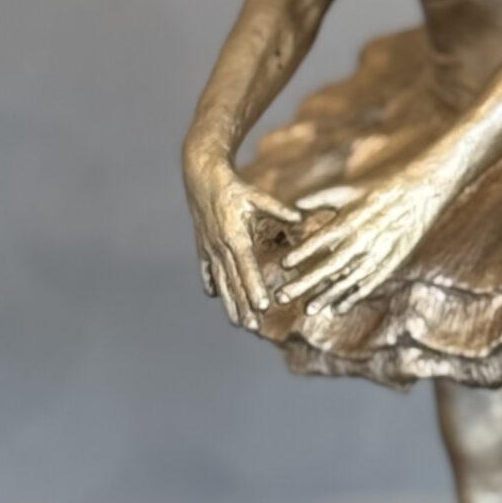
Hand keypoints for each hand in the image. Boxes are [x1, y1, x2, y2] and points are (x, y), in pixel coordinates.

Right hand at [184, 152, 300, 330]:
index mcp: (235, 236)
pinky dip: (211, 283)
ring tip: (238, 323)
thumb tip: (300, 218)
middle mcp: (220, 246)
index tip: (262, 306)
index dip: (253, 287)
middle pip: (233, 282)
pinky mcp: (202, 245)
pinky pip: (206, 269)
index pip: (246, 268)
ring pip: (220, 282)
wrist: (201, 176)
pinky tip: (215, 297)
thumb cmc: (234, 186)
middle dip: (243, 306)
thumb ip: (278, 209)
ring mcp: (209, 248)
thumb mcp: (257, 196)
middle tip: (253, 327)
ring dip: (229, 303)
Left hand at [279, 156, 458, 312]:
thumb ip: (321, 198)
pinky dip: (352, 297)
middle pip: (329, 266)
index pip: (321, 239)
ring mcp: (377, 254)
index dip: (302, 253)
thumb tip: (295, 206)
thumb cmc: (381, 188)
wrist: (421, 193)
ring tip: (308, 310)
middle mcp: (362, 239)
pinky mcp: (390, 262)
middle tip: (283, 297)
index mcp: (350, 219)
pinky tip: (337, 310)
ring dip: (327, 296)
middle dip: (305, 283)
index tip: (284, 266)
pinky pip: (368, 284)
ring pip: (347, 280)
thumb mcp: (350, 189)